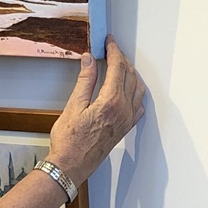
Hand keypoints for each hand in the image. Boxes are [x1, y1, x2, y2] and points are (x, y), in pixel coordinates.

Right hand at [48, 38, 145, 185]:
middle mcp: (124, 110)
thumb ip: (85, 80)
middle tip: (111, 49)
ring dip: (130, 73)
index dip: (114, 51)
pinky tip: (127, 88)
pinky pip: (138, 104)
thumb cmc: (69, 140)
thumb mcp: (73, 106)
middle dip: (121, 59)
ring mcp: (127, 120)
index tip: (108, 42)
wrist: (71, 166)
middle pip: (129, 75)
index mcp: (111, 102)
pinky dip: (135, 91)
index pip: (117, 68)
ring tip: (119, 64)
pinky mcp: (126, 128)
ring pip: (137, 88)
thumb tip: (90, 59)